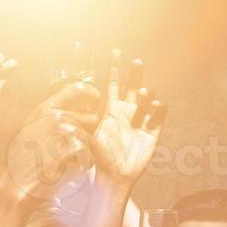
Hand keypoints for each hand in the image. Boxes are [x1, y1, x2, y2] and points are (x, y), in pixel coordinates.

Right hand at [2, 80, 101, 203]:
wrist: (17, 183)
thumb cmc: (22, 160)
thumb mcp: (30, 128)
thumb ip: (49, 115)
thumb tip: (69, 110)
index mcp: (46, 108)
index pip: (77, 89)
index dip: (92, 95)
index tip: (95, 102)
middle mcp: (56, 117)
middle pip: (91, 117)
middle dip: (90, 132)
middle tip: (77, 145)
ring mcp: (64, 133)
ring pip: (91, 138)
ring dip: (86, 150)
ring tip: (70, 160)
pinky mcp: (71, 150)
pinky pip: (89, 154)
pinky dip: (84, 163)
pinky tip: (71, 168)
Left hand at [92, 50, 166, 184]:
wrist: (115, 176)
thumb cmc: (100, 157)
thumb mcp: (87, 135)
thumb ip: (82, 119)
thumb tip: (67, 108)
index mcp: (111, 110)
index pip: (113, 84)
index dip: (114, 68)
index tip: (115, 51)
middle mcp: (127, 112)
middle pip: (133, 86)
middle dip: (135, 73)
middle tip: (136, 62)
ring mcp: (141, 121)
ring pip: (147, 98)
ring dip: (146, 92)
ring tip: (142, 94)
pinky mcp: (153, 131)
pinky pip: (160, 114)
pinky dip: (160, 107)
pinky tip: (156, 105)